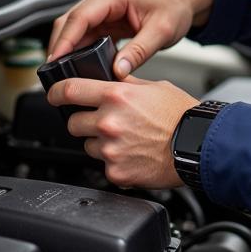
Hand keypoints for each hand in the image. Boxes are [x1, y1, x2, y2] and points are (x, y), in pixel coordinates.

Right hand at [47, 0, 214, 77]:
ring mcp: (104, 6)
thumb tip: (118, 71)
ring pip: (75, 28)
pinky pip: (87, 33)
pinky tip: (81, 65)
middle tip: (55, 73)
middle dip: (60, 46)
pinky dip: (81, 48)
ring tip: (66, 73)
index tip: (55, 60)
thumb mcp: (161, 31)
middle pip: (70, 21)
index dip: (64, 40)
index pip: (79, 17)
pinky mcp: (107, 16)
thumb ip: (138, 52)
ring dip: (69, 48)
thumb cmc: (175, 4)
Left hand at [47, 76, 199, 187]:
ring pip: (87, 145)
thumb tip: (107, 79)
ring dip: (99, 143)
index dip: (55, 92)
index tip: (52, 95)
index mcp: (116, 95)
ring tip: (125, 140)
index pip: (70, 90)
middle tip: (103, 122)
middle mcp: (109, 122)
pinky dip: (114, 162)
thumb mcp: (153, 87)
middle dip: (83, 121)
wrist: (198, 146)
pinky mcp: (116, 172)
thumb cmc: (181, 116)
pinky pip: (103, 166)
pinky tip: (133, 155)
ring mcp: (110, 149)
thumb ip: (125, 84)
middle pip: (73, 122)